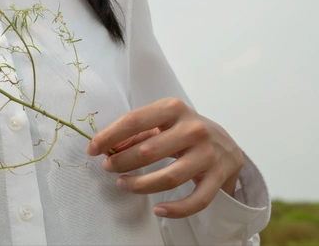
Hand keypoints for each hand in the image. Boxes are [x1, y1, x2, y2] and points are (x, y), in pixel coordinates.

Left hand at [86, 98, 243, 218]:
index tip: (92, 149)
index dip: (109, 136)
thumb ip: (135, 133)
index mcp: (174, 108)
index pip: (134, 120)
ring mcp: (208, 154)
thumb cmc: (183, 130)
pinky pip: (196, 201)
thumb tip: (106, 147)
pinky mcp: (218, 177)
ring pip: (169, 177)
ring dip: (140, 185)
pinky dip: (175, 209)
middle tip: (107, 167)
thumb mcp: (161, 123)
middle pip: (148, 151)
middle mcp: (193, 129)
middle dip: (121, 162)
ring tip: (123, 184)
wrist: (226, 143)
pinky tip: (157, 210)